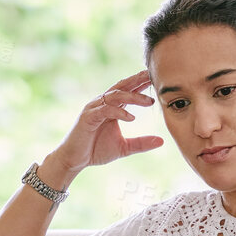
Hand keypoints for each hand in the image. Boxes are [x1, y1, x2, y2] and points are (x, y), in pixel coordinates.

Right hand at [49, 70, 164, 179]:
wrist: (74, 160)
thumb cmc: (96, 150)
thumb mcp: (124, 148)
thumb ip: (141, 143)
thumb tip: (161, 141)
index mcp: (111, 107)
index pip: (128, 90)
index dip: (141, 84)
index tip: (157, 79)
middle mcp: (102, 103)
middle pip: (122, 86)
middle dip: (137, 80)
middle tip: (153, 76)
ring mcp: (94, 108)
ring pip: (115, 96)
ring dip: (133, 97)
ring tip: (148, 102)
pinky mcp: (88, 117)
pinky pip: (106, 110)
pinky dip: (119, 112)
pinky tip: (131, 117)